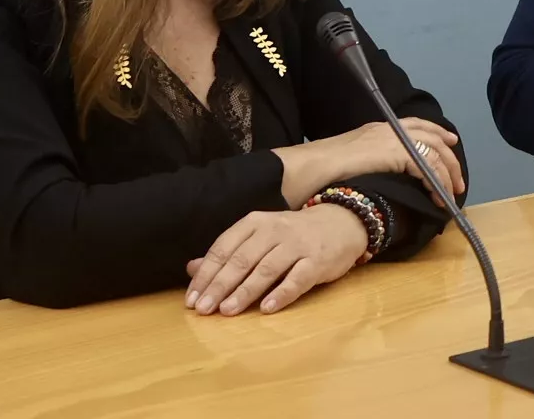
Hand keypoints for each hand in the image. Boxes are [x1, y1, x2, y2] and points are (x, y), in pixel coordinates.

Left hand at [184, 204, 366, 315]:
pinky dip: (282, 294)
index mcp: (256, 223)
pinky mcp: (318, 261)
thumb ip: (228, 252)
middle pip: (242, 260)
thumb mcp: (259, 236)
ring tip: (227, 311)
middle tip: (203, 310)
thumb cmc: (292, 235)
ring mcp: (298, 245)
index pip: (224, 248)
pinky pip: (298, 278)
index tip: (192, 299)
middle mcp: (275, 231)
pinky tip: (267, 309)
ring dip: (245, 291)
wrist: (341, 223)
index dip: (206, 274)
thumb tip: (192, 269)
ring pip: (267, 269)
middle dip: (219, 286)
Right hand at [276, 118, 464, 207]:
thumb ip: (370, 160)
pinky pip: (427, 166)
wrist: (311, 167)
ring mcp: (393, 140)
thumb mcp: (351, 159)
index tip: (451, 142)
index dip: (437, 132)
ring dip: (446, 174)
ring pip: (434, 152)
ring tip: (452, 193)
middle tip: (458, 179)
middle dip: (449, 158)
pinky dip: (436, 182)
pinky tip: (437, 197)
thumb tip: (382, 174)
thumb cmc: (322, 169)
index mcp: (379, 128)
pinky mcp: (397, 154)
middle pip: (432, 136)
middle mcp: (389, 129)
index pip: (415, 124)